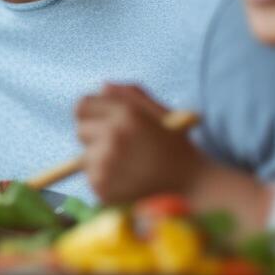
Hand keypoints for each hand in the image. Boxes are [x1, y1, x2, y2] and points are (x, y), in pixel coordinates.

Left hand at [74, 83, 205, 202]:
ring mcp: (105, 162)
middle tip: (121, 148)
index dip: (91, 113)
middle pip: (81, 131)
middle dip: (96, 137)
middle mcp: (113, 135)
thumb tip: (102, 88)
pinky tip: (131, 183)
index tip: (98, 122)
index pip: (83, 106)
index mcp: (127, 114)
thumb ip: (131, 96)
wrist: (193, 186)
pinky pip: (93, 178)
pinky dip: (106, 181)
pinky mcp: (102, 186)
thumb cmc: (177, 148)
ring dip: (102, 161)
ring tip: (131, 168)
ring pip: (86, 157)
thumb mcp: (161, 115)